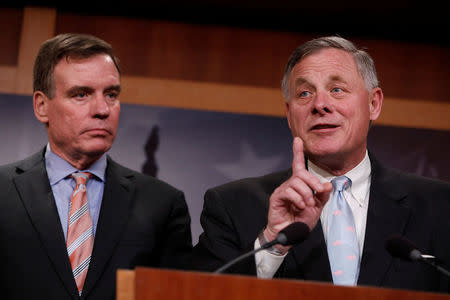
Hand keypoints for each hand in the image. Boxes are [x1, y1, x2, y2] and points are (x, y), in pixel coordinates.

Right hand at [264, 137, 331, 253]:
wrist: (291, 234)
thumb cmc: (301, 220)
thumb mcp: (317, 207)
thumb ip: (322, 195)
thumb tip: (327, 185)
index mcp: (300, 185)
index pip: (298, 165)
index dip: (298, 152)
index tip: (297, 140)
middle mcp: (290, 184)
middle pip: (302, 173)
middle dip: (313, 182)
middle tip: (319, 193)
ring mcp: (283, 190)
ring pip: (297, 182)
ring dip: (306, 194)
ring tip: (306, 205)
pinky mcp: (277, 197)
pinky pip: (289, 191)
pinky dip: (298, 199)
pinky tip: (299, 206)